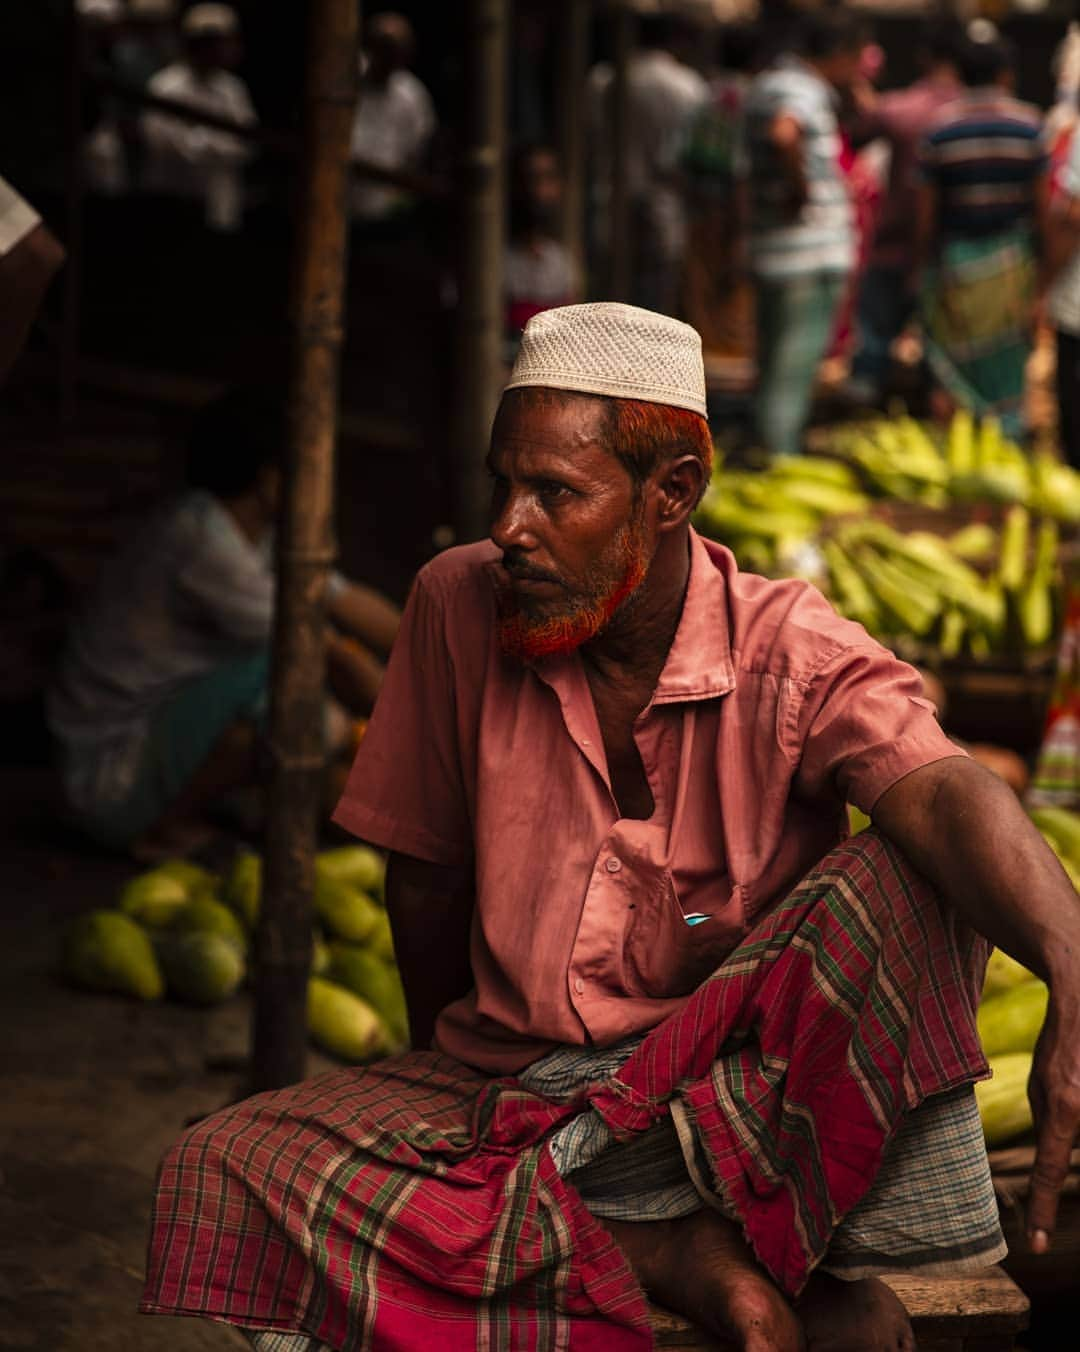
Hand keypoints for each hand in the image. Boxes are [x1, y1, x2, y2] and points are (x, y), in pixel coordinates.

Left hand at [1026, 992, 1079, 1251]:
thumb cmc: (1059, 1048)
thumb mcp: (1043, 1086)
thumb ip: (1051, 1126)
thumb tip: (1050, 1168)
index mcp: (1065, 1106)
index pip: (1050, 1169)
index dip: (1043, 1209)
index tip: (1037, 1245)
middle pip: (1067, 1155)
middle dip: (1058, 1169)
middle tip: (1048, 1169)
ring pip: (1073, 1136)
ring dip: (1068, 1122)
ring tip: (1063, 1099)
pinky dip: (1075, 1120)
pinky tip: (1071, 1094)